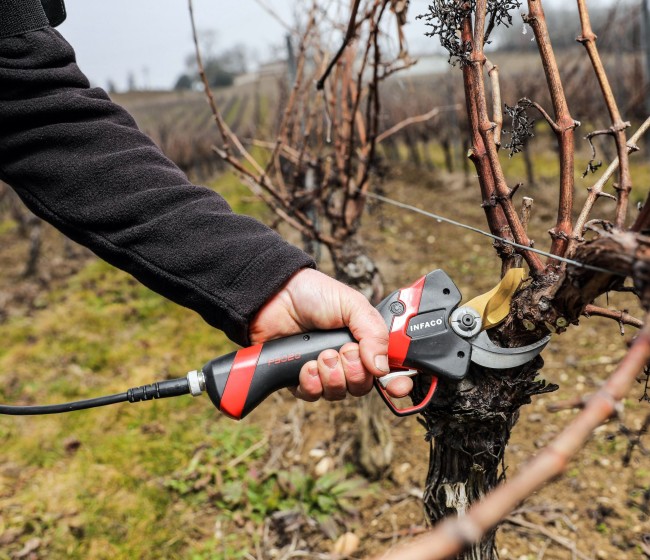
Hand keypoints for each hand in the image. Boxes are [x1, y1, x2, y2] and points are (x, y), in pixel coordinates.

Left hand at [249, 268, 411, 401]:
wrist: (274, 295)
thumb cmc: (313, 294)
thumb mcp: (352, 304)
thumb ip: (373, 333)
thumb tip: (382, 367)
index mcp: (365, 341)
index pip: (388, 370)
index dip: (397, 383)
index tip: (398, 388)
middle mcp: (347, 359)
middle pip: (363, 386)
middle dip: (354, 372)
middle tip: (343, 352)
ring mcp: (323, 371)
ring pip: (338, 393)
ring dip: (332, 377)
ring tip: (321, 356)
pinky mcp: (299, 378)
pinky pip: (312, 395)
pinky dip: (311, 383)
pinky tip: (305, 366)